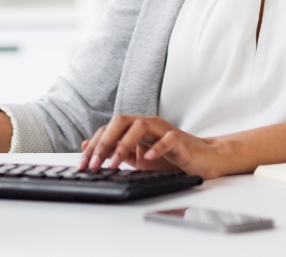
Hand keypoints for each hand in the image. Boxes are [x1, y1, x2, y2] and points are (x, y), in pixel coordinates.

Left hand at [78, 114, 225, 178]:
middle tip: (94, 164)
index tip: (83, 164)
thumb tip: (86, 147)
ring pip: (140, 127)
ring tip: (114, 163)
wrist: (202, 158)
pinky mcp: (180, 141)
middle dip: (104, 142)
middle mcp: (147, 124)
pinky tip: (147, 159)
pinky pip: (168, 140)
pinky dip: (156, 148)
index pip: (108, 130)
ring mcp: (163, 130)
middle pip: (120, 122)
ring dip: (124, 145)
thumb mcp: (136, 157)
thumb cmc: (170, 158)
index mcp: (135, 127)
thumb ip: (114, 150)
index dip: (94, 145)